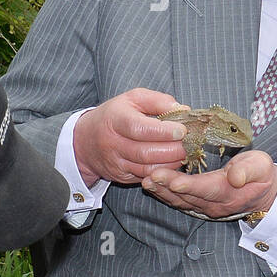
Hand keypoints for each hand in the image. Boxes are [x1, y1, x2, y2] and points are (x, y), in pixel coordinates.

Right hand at [72, 88, 187, 185]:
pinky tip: (175, 162)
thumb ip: (158, 101)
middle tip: (191, 144)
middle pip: (145, 152)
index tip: (183, 130)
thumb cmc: (116, 115)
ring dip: (171, 162)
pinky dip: (164, 172)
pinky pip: (146, 177)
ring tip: (186, 153)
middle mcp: (112, 143)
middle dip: (173, 149)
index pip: (139, 128)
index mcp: (115, 120)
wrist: (86, 140)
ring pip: (147, 168)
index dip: (163, 131)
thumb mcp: (133, 99)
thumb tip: (183, 110)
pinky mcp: (121, 176)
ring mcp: (116, 162)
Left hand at [142, 150, 276, 219]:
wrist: (263, 193)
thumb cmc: (261, 173)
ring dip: (162, 192)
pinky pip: (178, 202)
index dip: (190, 185)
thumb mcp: (262, 166)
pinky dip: (164, 195)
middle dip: (168, 187)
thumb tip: (234, 176)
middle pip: (189, 196)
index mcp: (231, 193)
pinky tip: (152, 186)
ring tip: (146, 181)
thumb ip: (249, 170)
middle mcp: (215, 205)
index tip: (174, 180)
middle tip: (150, 176)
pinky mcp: (198, 206)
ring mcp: (205, 208)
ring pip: (180, 201)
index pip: (208, 189)